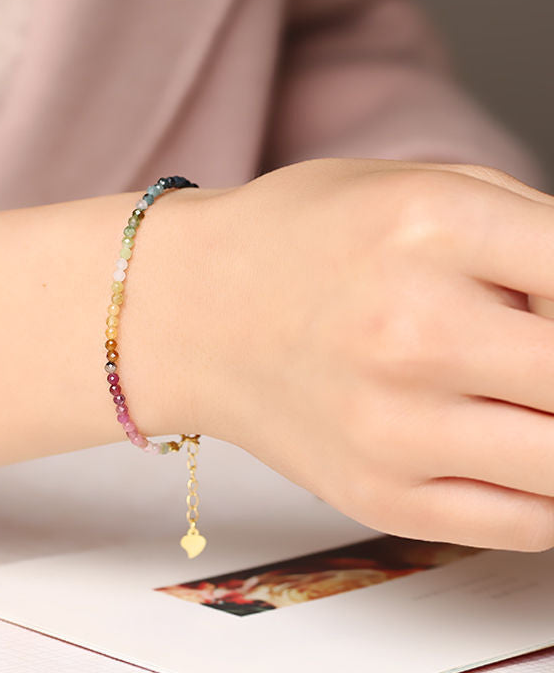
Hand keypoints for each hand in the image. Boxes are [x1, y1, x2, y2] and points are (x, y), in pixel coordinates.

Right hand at [187, 157, 553, 550]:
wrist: (191, 311)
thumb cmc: (300, 240)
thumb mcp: (416, 188)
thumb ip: (535, 233)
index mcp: (428, 226)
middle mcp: (412, 329)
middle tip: (538, 353)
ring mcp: (392, 425)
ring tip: (524, 390)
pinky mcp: (377, 495)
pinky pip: (530, 522)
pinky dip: (548, 486)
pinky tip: (512, 440)